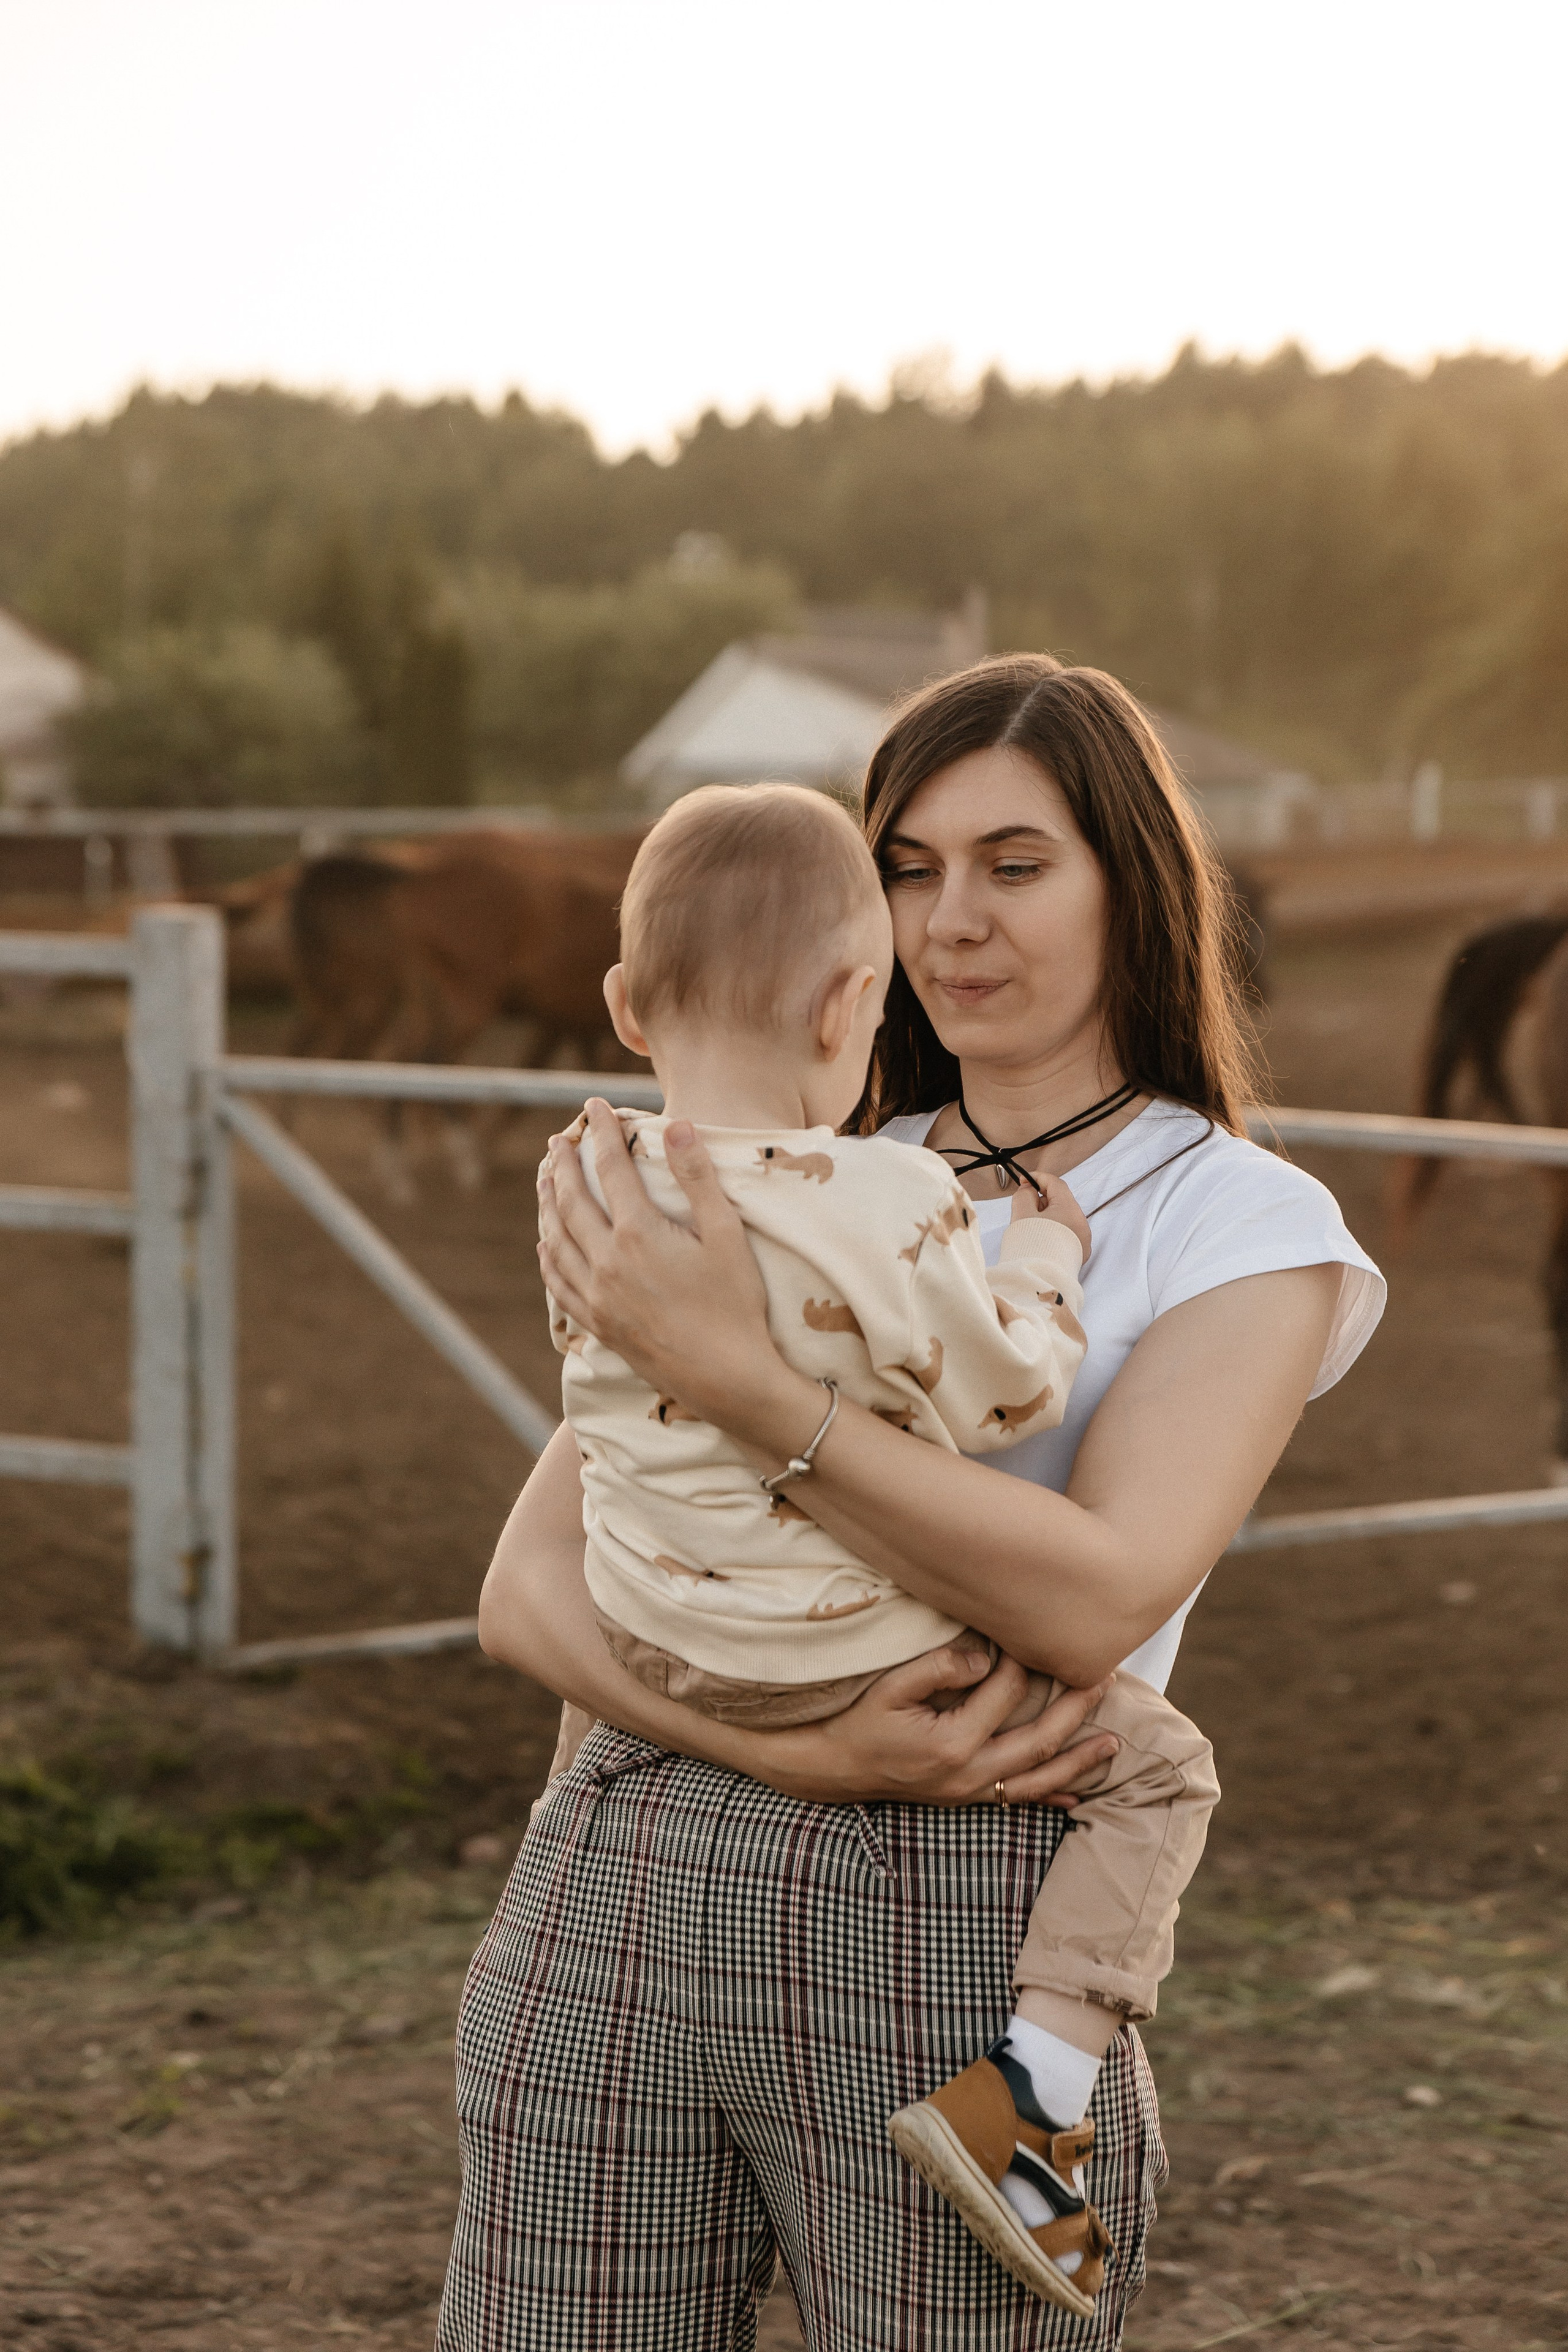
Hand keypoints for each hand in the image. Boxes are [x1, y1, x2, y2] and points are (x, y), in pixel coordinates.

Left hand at [537, 1098, 783, 1421]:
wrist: (727, 1378)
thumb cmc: (736, 1305)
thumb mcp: (727, 1235)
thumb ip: (698, 1178)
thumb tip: (677, 1126)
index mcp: (638, 1233)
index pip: (610, 1166)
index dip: (602, 1130)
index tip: (595, 1105)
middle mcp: (606, 1261)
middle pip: (571, 1199)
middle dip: (563, 1163)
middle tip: (559, 1139)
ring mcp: (597, 1296)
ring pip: (556, 1238)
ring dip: (547, 1203)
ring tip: (545, 1178)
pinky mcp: (598, 1324)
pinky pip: (558, 1283)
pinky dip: (548, 1255)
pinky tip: (546, 1243)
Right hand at [750, 1642, 1118, 1807]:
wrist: (834, 1767)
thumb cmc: (860, 1721)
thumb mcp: (889, 1687)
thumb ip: (936, 1668)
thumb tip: (982, 1658)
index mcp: (952, 1743)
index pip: (1004, 1695)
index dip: (1024, 1662)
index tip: (1039, 1635)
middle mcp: (968, 1774)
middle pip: (1037, 1741)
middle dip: (1075, 1710)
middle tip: (1105, 1680)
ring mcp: (969, 1792)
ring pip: (1036, 1779)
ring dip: (1077, 1760)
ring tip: (1113, 1743)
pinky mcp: (966, 1798)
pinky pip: (1017, 1801)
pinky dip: (1050, 1798)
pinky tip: (1076, 1796)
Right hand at [1012, 1171, 1090, 1263]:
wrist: (1038, 1282)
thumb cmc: (1030, 1247)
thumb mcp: (1021, 1214)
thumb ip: (1024, 1195)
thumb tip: (1029, 1190)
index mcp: (1070, 1209)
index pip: (1055, 1183)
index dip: (1037, 1178)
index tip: (1023, 1181)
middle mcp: (1081, 1223)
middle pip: (1061, 1201)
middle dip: (1042, 1199)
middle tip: (1023, 1205)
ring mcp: (1083, 1240)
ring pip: (1064, 1218)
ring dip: (1048, 1216)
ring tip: (1030, 1226)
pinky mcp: (1079, 1254)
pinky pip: (1067, 1234)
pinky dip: (1054, 1230)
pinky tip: (1040, 1239)